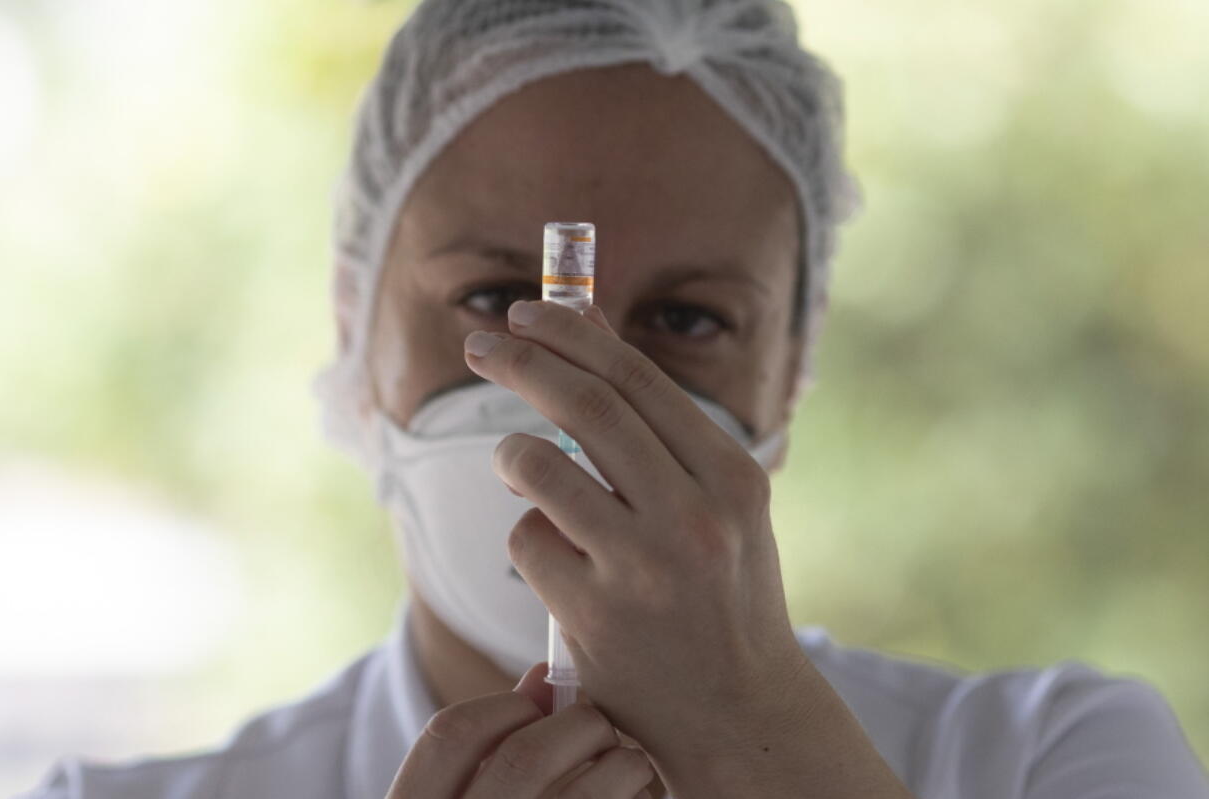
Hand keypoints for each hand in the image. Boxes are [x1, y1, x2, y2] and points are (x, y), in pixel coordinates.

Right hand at [387, 662, 656, 797]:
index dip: (502, 705)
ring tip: (628, 768)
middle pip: (527, 752)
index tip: (536, 705)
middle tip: (598, 730)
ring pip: (591, 787)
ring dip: (623, 764)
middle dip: (578, 725)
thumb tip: (543, 679)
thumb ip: (489, 754)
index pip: (450, 734)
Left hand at [462, 300, 814, 785]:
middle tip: (481, 342)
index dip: (572, 334)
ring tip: (517, 467)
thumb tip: (586, 329)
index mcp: (733, 478)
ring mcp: (644, 567)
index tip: (528, 313)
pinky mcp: (594, 614)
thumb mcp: (721, 506)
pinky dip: (530, 536)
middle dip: (520, 361)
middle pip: (584, 407)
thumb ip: (662, 430)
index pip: (636, 380)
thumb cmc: (725, 594)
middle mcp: (695, 515)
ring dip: (511, 456)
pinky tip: (557, 560)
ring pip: (539, 469)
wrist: (742, 712)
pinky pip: (529, 541)